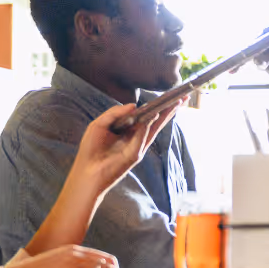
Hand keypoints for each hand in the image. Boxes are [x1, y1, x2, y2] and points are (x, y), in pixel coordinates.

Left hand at [71, 98, 186, 196]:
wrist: (86, 172)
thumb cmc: (90, 150)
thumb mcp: (99, 124)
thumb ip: (115, 113)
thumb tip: (134, 105)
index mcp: (128, 129)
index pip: (145, 115)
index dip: (155, 106)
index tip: (167, 96)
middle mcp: (136, 137)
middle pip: (156, 120)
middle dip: (169, 109)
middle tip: (182, 98)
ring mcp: (138, 146)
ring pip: (155, 128)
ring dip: (167, 115)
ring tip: (177, 103)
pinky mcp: (135, 154)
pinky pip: (143, 137)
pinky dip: (148, 126)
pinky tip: (155, 114)